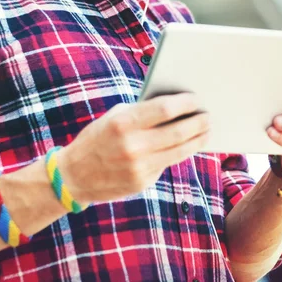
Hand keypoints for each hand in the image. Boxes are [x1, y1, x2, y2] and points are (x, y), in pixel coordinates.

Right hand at [56, 93, 209, 204]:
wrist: (73, 176)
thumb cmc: (97, 138)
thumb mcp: (114, 117)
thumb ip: (142, 112)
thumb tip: (176, 107)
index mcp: (123, 123)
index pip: (165, 109)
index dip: (185, 103)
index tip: (196, 99)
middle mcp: (132, 145)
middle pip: (178, 131)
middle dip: (198, 122)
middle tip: (208, 116)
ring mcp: (138, 167)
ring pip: (180, 151)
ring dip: (197, 139)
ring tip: (206, 131)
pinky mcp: (142, 182)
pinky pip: (168, 164)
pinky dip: (181, 153)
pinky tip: (189, 145)